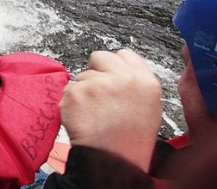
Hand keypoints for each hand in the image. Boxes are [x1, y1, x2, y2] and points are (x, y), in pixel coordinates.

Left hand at [60, 49, 161, 171]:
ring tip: (94, 114)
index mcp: (145, 81)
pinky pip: (69, 89)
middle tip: (98, 94)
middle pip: (100, 57)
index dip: (114, 65)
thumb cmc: (130, 141)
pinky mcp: (76, 92)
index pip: (125, 55)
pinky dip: (71, 102)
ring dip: (83, 90)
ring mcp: (98, 84)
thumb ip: (135, 84)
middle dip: (96, 71)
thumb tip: (117, 70)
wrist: (112, 162)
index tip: (110, 76)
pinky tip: (82, 118)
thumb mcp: (148, 108)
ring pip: (82, 75)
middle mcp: (123, 78)